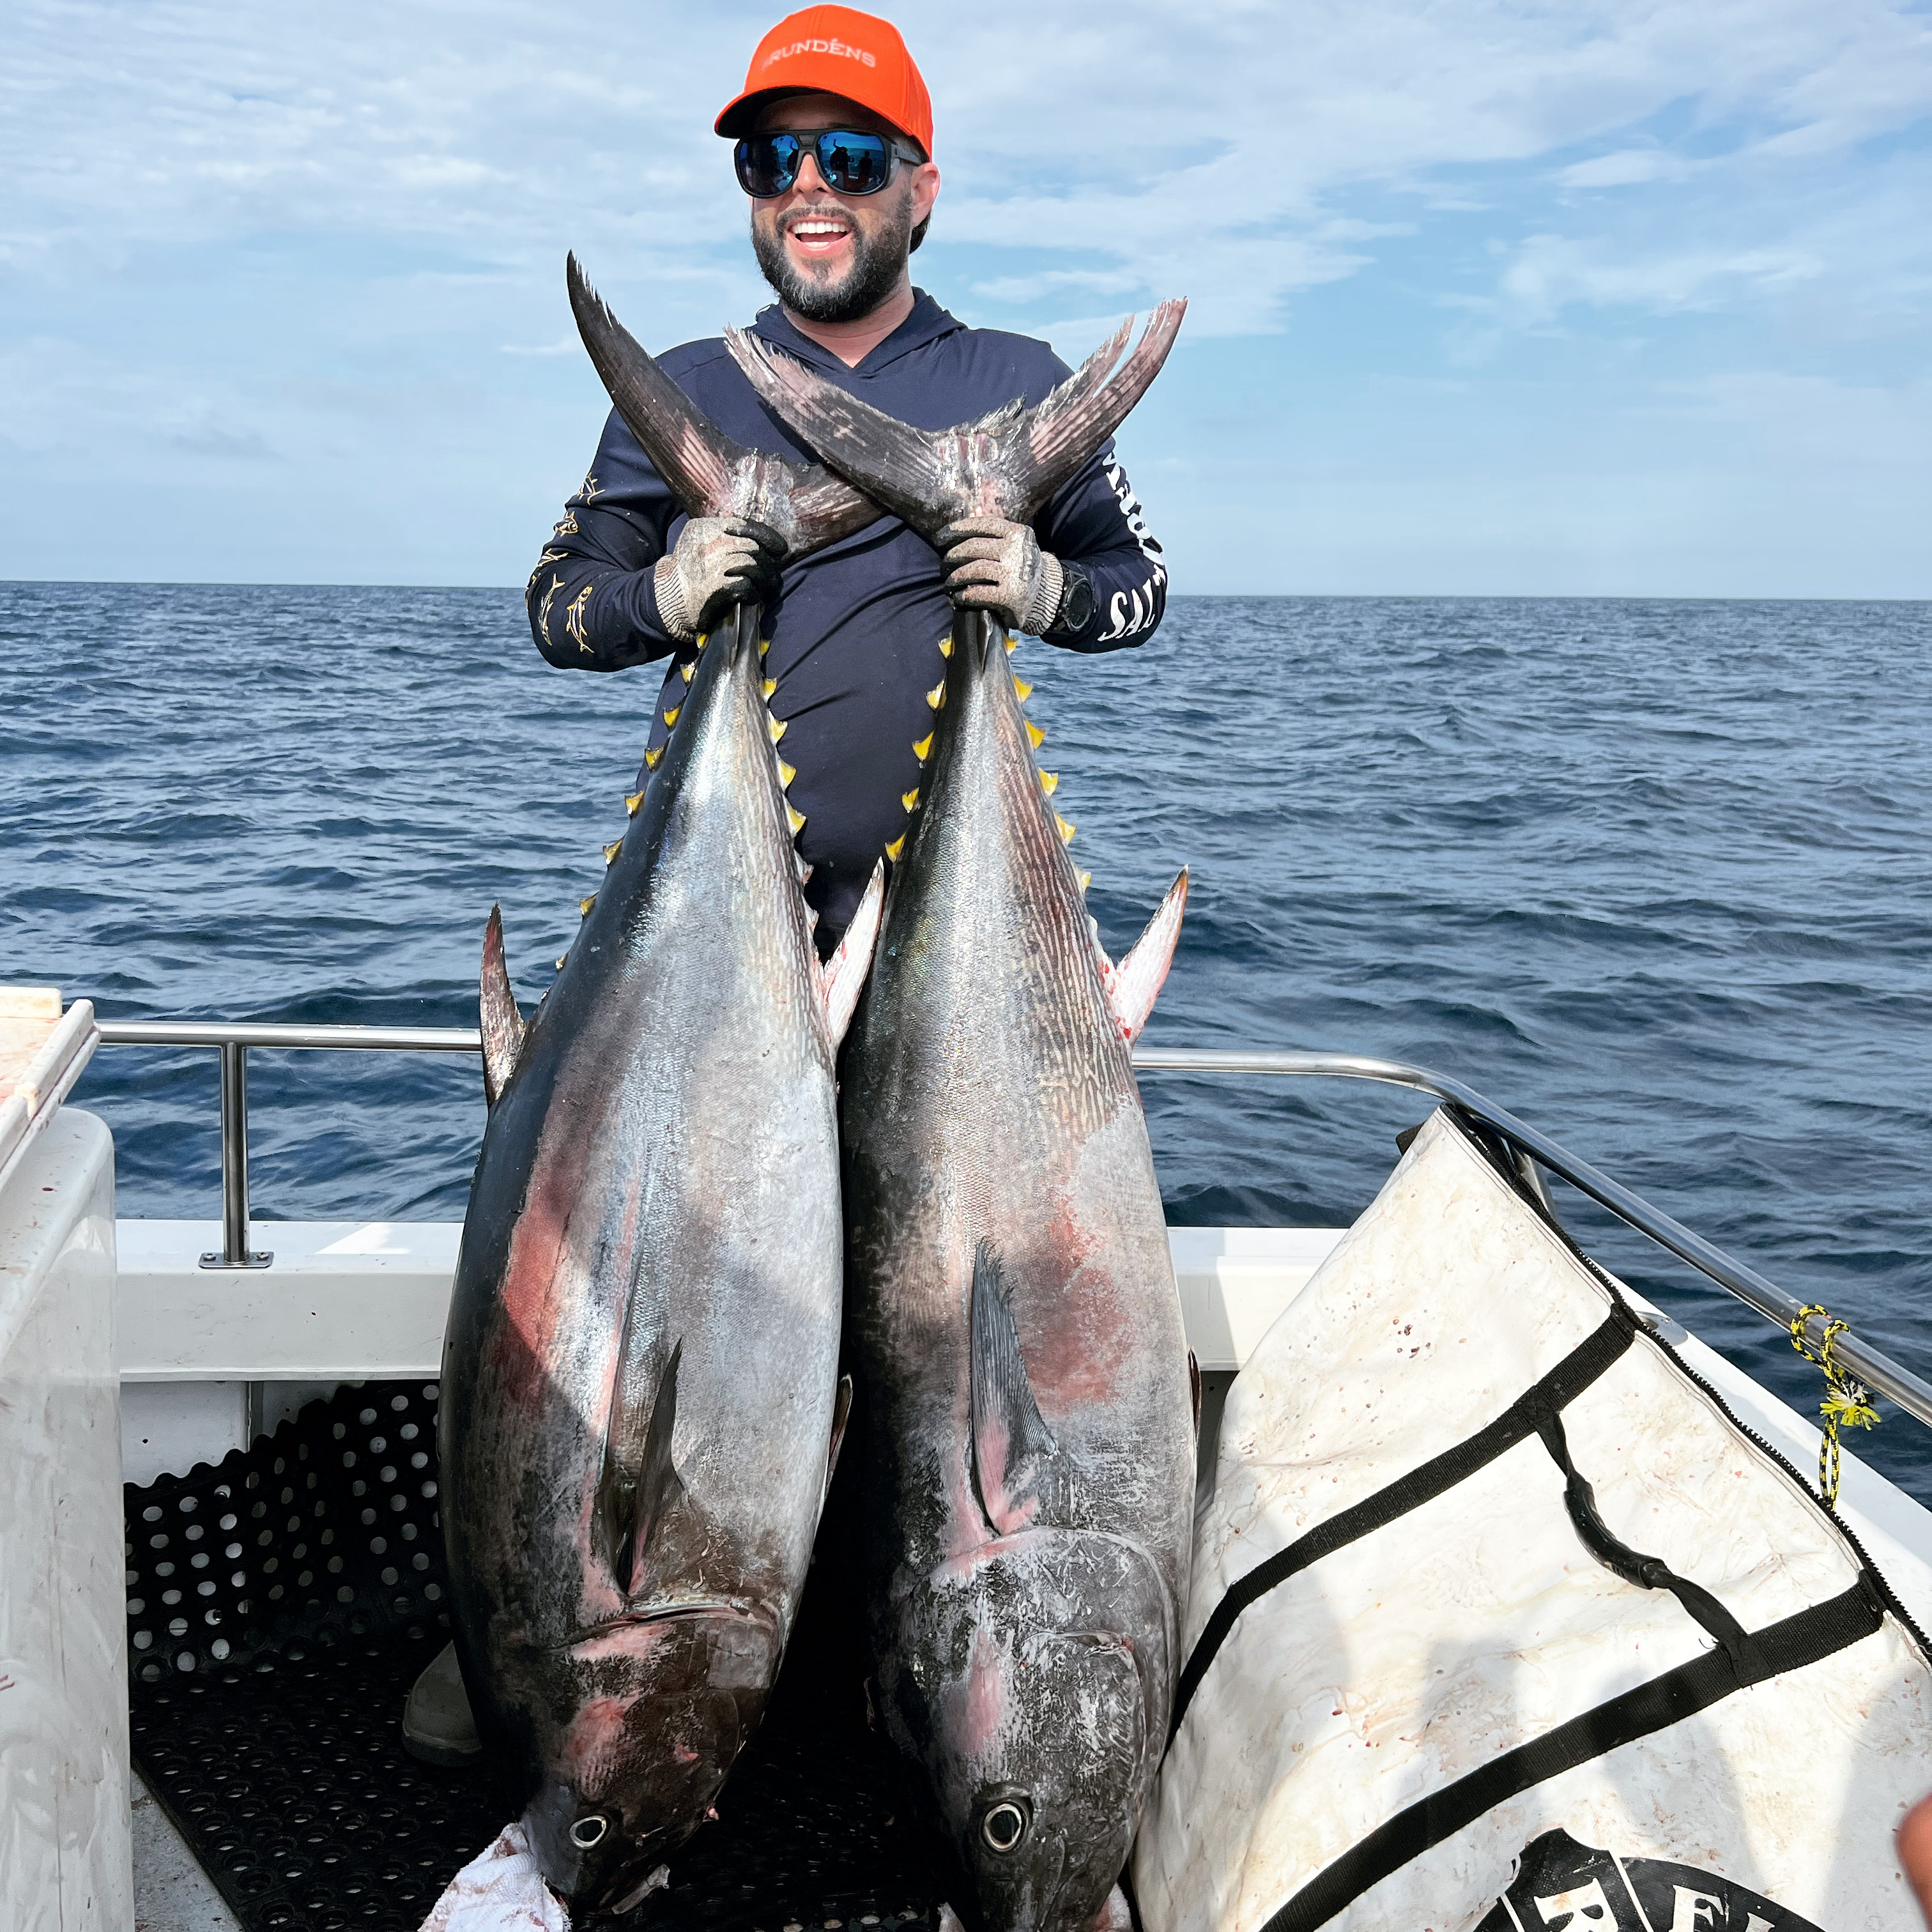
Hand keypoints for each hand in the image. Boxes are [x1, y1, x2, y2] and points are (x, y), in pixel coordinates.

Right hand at [653, 515, 784, 639]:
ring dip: (764, 579)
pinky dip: (753, 593)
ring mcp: (711, 564)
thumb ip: (724, 536)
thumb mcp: (700, 543)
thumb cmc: (690, 573)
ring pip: (752, 564)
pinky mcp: (715, 587)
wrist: (669, 598)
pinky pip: (746, 585)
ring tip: (764, 588)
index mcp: (705, 528)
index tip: (779, 549)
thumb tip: (760, 541)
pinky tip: (750, 597)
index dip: (768, 537)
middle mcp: (709, 542)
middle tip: (773, 576)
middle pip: (753, 546)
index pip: (745, 525)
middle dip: (768, 563)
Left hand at [935, 517, 1063, 631]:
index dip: (958, 529)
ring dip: (955, 577)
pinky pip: (977, 592)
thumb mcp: (1015, 545)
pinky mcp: (1009, 596)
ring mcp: (1013, 574)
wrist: (1046, 596)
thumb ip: (995, 534)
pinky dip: (964, 595)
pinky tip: (960, 597)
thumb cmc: (1022, 567)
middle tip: (945, 564)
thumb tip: (963, 522)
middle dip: (953, 556)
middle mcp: (1017, 551)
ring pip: (974, 569)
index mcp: (1018, 533)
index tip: (941, 536)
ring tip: (949, 582)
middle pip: (973, 547)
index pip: (983, 525)